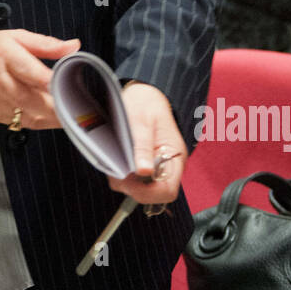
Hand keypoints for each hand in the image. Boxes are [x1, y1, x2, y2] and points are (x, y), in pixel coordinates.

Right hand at [0, 29, 78, 128]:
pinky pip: (27, 124)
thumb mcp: (14, 37)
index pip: (36, 75)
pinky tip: (58, 119)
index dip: (58, 84)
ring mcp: (1, 103)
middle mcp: (4, 83)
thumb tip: (73, 46)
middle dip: (63, 106)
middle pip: (39, 102)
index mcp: (8, 58)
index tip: (76, 85)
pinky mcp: (0, 116)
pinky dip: (45, 123)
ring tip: (77, 114)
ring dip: (58, 119)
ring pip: (35, 117)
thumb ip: (46, 44)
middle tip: (86, 106)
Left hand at [107, 82, 186, 204]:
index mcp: (175, 158)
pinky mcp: (143, 166)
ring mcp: (155, 168)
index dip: (148, 193)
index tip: (128, 180)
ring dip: (124, 181)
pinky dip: (122, 174)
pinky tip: (117, 159)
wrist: (144, 94)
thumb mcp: (142, 121)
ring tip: (115, 161)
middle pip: (152, 195)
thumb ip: (142, 146)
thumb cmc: (145, 104)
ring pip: (139, 190)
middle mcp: (167, 167)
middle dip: (132, 187)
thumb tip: (143, 171)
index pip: (167, 191)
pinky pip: (133, 180)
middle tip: (116, 169)